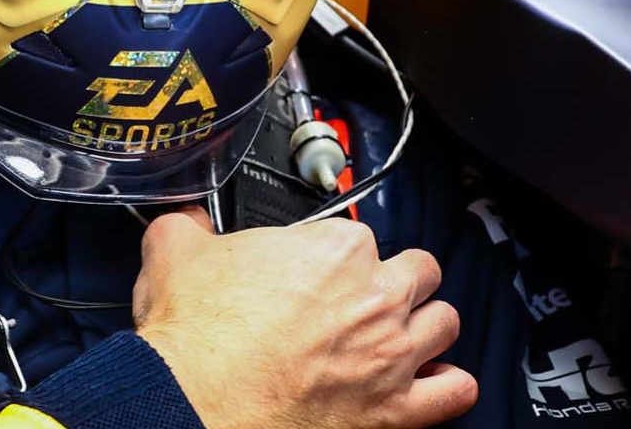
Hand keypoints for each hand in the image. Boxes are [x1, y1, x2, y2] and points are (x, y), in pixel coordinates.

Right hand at [133, 208, 475, 428]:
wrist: (193, 401)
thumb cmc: (196, 336)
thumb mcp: (176, 253)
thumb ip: (190, 225)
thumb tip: (186, 220)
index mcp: (336, 250)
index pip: (359, 235)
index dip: (337, 253)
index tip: (317, 269)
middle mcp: (376, 297)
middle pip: (419, 271)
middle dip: (397, 281)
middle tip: (364, 296)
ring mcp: (391, 355)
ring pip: (446, 324)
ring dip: (426, 327)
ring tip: (400, 335)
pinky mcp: (393, 411)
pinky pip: (453, 392)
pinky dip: (448, 386)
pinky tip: (431, 383)